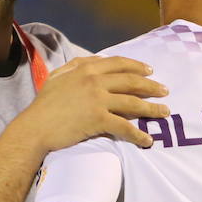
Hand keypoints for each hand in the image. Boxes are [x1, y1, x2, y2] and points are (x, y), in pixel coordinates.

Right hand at [11, 56, 169, 151]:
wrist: (36, 127)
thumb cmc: (44, 104)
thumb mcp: (57, 77)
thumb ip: (75, 66)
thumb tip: (91, 60)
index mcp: (86, 68)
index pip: (119, 63)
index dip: (137, 66)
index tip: (150, 71)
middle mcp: (95, 80)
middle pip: (131, 81)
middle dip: (152, 86)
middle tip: (165, 91)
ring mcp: (98, 99)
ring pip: (133, 102)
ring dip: (152, 108)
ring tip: (165, 112)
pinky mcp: (99, 119)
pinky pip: (125, 127)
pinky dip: (138, 135)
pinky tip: (147, 140)